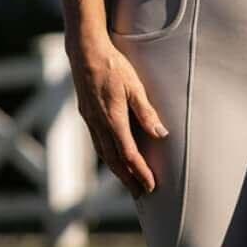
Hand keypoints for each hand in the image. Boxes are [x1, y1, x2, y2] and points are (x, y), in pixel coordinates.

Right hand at [68, 36, 167, 197]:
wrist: (85, 52)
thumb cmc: (113, 65)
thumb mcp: (135, 86)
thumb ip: (146, 112)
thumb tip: (161, 135)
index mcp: (112, 119)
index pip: (128, 154)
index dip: (140, 172)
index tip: (151, 185)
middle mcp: (98, 124)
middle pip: (114, 160)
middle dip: (128, 179)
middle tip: (141, 194)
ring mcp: (90, 120)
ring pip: (104, 153)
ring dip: (117, 170)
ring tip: (129, 182)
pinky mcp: (87, 114)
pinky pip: (98, 142)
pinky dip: (108, 156)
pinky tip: (114, 159)